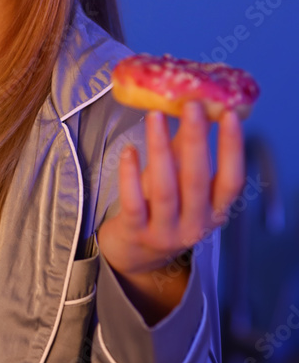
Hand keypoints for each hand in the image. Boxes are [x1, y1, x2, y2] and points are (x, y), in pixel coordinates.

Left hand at [97, 101, 244, 320]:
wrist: (134, 256)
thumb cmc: (159, 211)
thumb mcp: (179, 187)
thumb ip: (183, 156)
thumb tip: (190, 112)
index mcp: (213, 212)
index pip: (231, 180)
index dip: (232, 149)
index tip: (230, 115)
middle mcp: (195, 225)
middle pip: (197, 180)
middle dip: (196, 140)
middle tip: (191, 106)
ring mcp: (165, 231)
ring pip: (165, 188)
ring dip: (160, 148)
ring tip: (155, 117)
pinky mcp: (136, 233)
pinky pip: (133, 201)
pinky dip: (131, 174)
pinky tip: (129, 150)